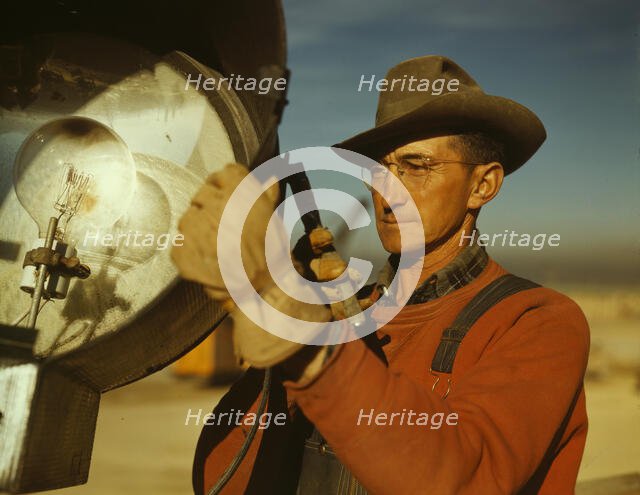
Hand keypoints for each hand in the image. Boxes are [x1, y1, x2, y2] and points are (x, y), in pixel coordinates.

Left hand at [171, 163, 278, 300]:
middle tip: (224, 230)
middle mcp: (213, 203)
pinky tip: (209, 260)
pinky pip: (181, 243)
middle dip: (210, 210)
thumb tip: (270, 179)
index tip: (227, 198)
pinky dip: (191, 252)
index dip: (224, 186)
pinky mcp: (181, 248)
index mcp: (237, 190)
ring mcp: (193, 226)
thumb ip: (265, 195)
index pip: (221, 175)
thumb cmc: (270, 253)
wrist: (261, 288)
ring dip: (198, 231)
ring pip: (188, 220)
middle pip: (201, 196)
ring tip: (218, 248)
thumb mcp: (272, 218)